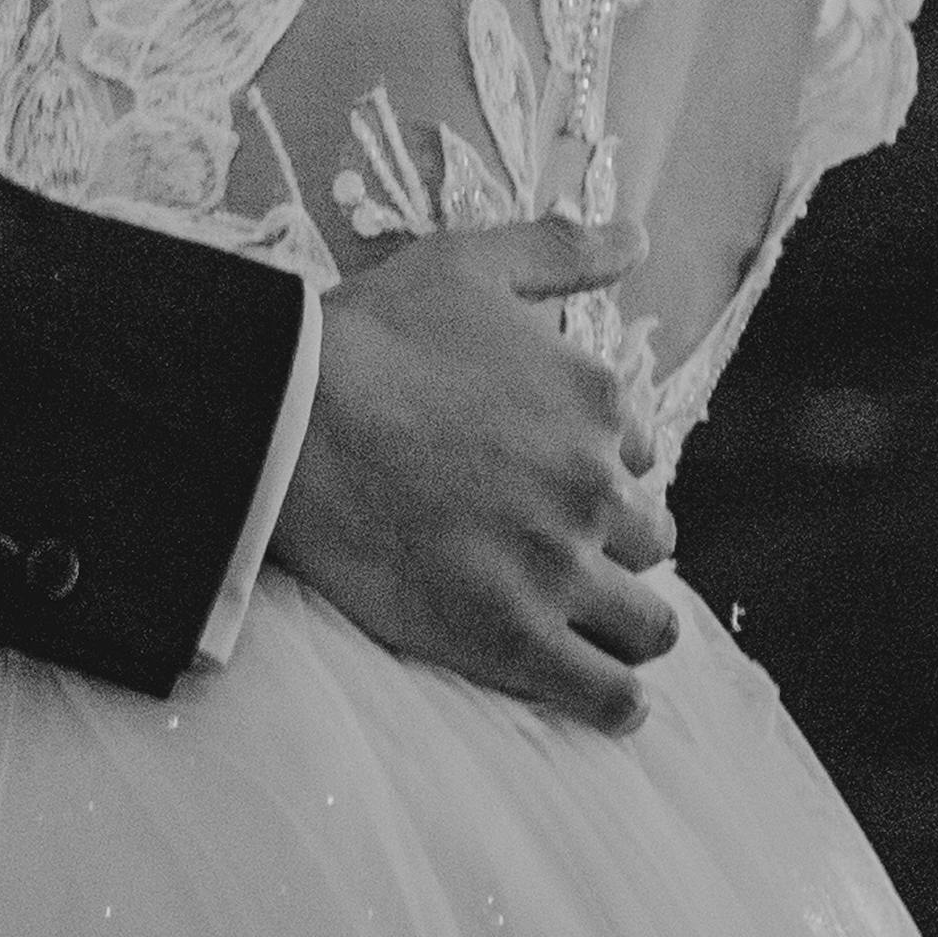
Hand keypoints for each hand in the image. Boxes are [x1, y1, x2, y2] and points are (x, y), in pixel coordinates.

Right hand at [277, 219, 679, 731]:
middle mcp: (594, 488)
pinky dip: (617, 702)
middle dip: (615, 546)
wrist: (287, 421)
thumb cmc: (369, 335)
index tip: (550, 477)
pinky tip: (608, 699)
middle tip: (559, 552)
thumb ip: (561, 249)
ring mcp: (558, 569)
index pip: (635, 456)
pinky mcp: (514, 638)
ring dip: (629, 626)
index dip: (597, 469)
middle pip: (650, 540)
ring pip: (646, 623)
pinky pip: (607, 694)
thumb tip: (636, 234)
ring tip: (597, 631)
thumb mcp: (472, 263)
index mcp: (596, 404)